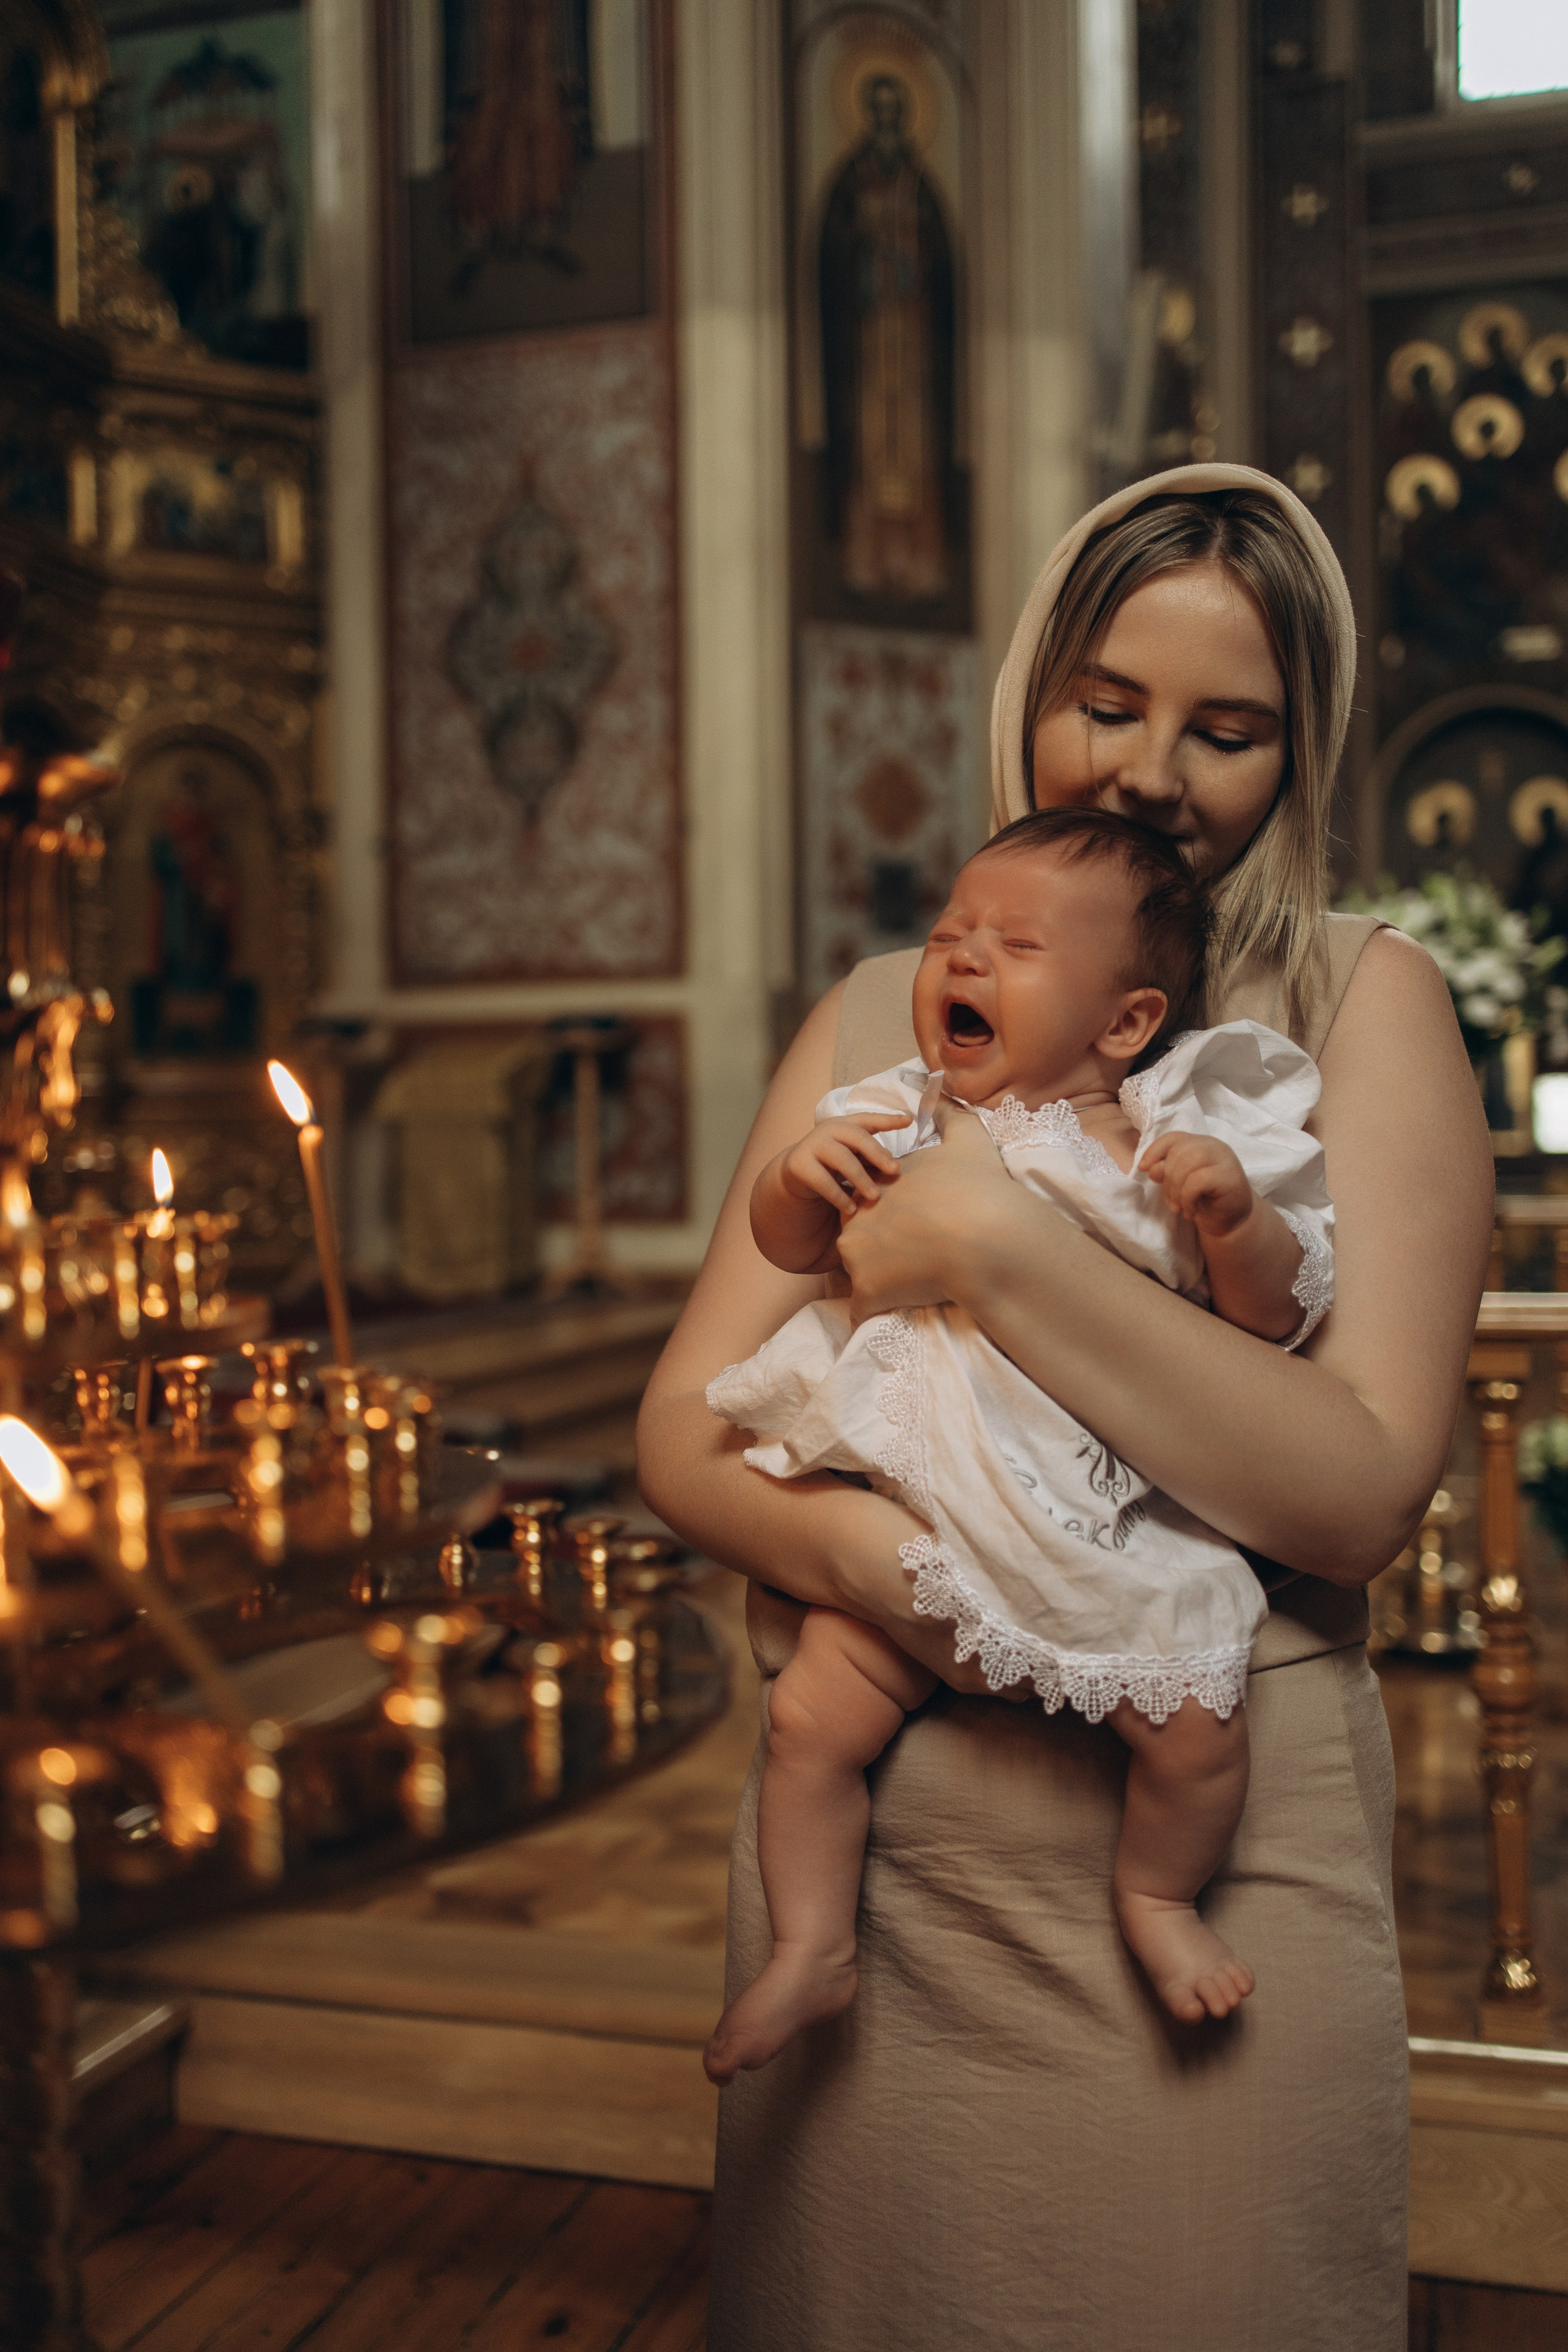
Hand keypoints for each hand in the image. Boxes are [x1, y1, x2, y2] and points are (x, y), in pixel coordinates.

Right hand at [779, 1112, 911, 1215]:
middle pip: (857, 1137)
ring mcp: (813, 1144)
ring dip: (861, 1178)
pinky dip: (838, 1196)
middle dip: (878, 1153)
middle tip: (895, 1170)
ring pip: (842, 1159)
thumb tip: (895, 1167)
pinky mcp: (799, 1164)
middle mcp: (829, 1129)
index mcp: (845, 1124)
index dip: (889, 1119)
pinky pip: (822, 1181)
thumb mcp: (853, 1156)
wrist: (796, 1171)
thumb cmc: (834, 1162)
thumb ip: (871, 1157)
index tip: (909, 1121)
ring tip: (875, 1197)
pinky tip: (851, 1209)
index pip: (869, 1119)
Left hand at [837, 1098, 1016, 1319]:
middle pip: (860, 1240)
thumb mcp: (968, 1138)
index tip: (921, 1230)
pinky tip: (897, 1309)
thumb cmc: (980, 1189)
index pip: (873, 1206)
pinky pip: (862, 1310)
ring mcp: (856, 1256)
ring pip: (859, 1274)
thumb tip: (941, 1093)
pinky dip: (875, 1313)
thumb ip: (950, 1114)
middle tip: (918, 1259)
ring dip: (880, 1282)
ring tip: (915, 1283)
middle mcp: (856, 1218)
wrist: (987, 1238)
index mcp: (875, 1186)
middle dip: (882, 1251)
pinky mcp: (866, 1292)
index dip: (897, 1220)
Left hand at [1139, 1130, 1253, 1236]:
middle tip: (1170, 1202)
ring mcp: (1224, 1159)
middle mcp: (1213, 1146)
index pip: (1173, 1138)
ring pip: (1187, 1164)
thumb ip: (1167, 1171)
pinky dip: (1187, 1199)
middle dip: (1167, 1179)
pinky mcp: (1229, 1176)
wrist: (1232, 1221)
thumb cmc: (1205, 1199)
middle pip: (1178, 1151)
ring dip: (1175, 1190)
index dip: (1154, 1150)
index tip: (1142, 1168)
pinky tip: (1190, 1212)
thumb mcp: (1180, 1183)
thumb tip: (1151, 1168)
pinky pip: (1198, 1181)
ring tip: (1178, 1208)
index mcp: (1200, 1143)